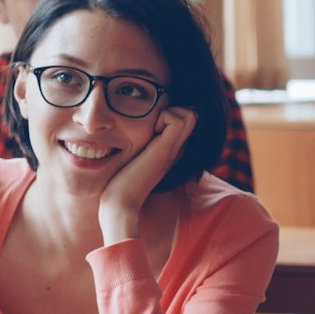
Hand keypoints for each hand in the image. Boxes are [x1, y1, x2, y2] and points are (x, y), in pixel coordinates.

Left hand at [99, 106, 195, 240]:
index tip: (152, 127)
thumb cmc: (121, 184)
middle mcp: (178, 148)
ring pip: (190, 113)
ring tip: (152, 129)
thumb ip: (140, 148)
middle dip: (173, 110)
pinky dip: (163, 116)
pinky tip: (149, 133)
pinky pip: (177, 119)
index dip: (172, 114)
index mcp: (171, 150)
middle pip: (193, 115)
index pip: (187, 120)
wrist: (121, 204)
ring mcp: (174, 148)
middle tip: (153, 126)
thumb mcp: (134, 160)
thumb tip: (136, 135)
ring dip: (169, 112)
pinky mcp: (166, 149)